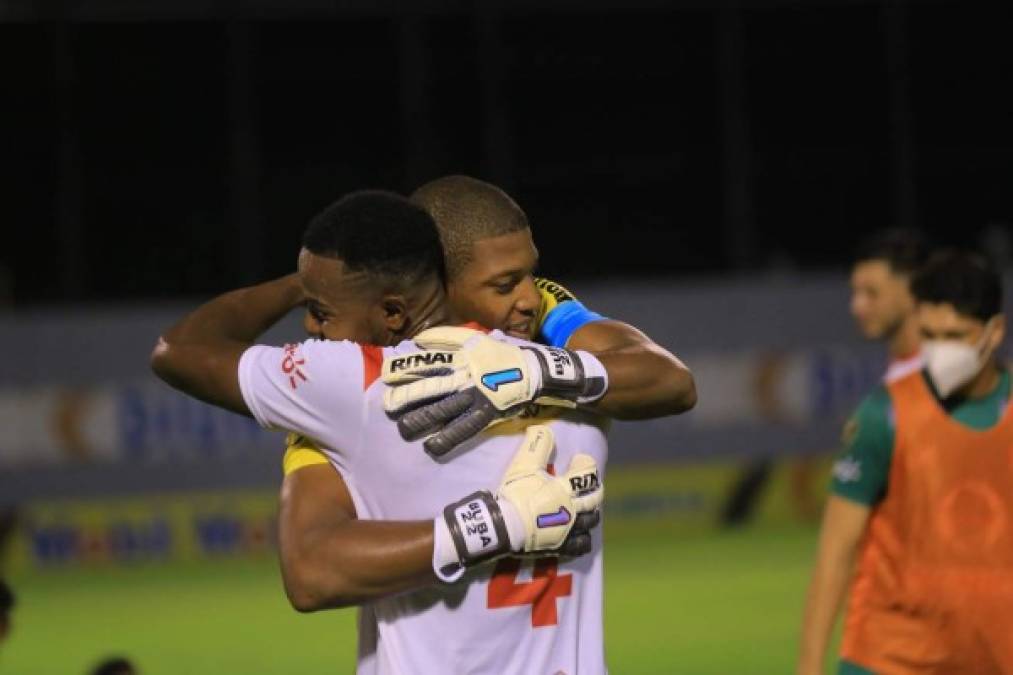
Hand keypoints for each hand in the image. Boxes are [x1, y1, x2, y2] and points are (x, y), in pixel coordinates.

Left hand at [383, 327, 607, 455]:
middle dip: (409, 396)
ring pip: (446, 407)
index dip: (406, 368)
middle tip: (387, 406)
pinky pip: (466, 426)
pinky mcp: (489, 412)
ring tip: (403, 428)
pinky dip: (449, 437)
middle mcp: (467, 375)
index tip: (385, 374)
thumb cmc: (506, 354)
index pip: (429, 362)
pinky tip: (433, 447)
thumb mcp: (477, 338)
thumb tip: (419, 340)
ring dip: (424, 418)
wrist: (539, 371)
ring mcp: (478, 395)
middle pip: (433, 386)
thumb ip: (448, 336)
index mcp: (462, 357)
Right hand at [433, 425, 602, 580]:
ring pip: (591, 521)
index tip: (579, 460)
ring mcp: (569, 529)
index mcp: (565, 489)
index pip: (588, 473)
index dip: (586, 463)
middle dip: (592, 487)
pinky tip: (578, 532)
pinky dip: (583, 537)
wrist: (504, 527)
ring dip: (589, 511)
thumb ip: (536, 445)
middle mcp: (572, 509)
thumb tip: (542, 428)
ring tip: (581, 506)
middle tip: (583, 483)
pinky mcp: (562, 546)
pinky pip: (582, 544)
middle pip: (595, 498)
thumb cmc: (516, 495)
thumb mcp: (523, 465)